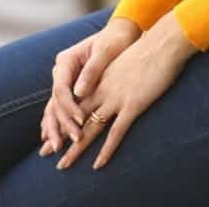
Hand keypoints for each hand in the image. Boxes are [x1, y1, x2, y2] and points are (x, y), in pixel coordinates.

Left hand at [52, 10, 196, 171]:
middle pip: (77, 116)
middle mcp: (104, 89)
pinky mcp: (133, 105)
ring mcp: (117, 97)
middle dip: (61, 135)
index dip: (62, 115)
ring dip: (76, 148)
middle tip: (45, 152)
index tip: (52, 128)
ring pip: (91, 127)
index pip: (75, 99)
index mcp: (101, 77)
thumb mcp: (125, 60)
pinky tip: (98, 165)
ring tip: (63, 165)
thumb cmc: (148, 49)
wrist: (164, 43)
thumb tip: (107, 83)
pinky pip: (116, 132)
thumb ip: (113, 74)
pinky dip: (106, 150)